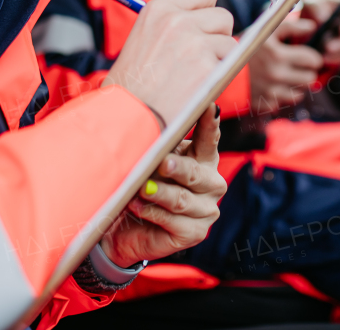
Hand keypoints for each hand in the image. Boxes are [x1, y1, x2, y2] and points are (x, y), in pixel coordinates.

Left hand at [100, 105, 226, 265]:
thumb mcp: (150, 161)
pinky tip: (136, 206)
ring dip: (159, 193)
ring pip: (181, 200)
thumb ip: (155, 144)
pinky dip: (152, 212)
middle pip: (195, 173)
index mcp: (204, 159)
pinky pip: (173, 222)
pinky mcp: (195, 233)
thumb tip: (140, 118)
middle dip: (178, 168)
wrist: (127, 229)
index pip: (209, 139)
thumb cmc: (142, 185)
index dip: (209, 124)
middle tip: (163, 163)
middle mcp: (212, 184)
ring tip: (141, 188)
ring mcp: (206, 210)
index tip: (208, 107)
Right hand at [103, 0, 235, 125]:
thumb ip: (171, 24)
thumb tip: (202, 18)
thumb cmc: (130, 87)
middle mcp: (176, 20)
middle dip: (216, 37)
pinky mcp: (207, 67)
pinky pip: (232, 64)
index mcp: (158, 9)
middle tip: (196, 60)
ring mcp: (194, 42)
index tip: (200, 28)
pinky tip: (199, 88)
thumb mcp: (142, 39)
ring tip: (194, 77)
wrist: (124, 119)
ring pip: (230, 42)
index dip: (207, 10)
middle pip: (223, 16)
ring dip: (220, 60)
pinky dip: (221, 77)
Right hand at [247, 14, 321, 114]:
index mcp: (279, 54)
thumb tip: (313, 26)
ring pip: (299, 94)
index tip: (309, 57)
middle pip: (310, 79)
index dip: (313, 58)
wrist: (219, 66)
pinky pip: (283, 103)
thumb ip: (291, 26)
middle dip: (307, 72)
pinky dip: (281, 96)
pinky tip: (274, 86)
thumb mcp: (266, 30)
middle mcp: (276, 74)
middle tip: (299, 67)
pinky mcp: (263, 103)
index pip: (312, 60)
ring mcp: (269, 91)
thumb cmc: (245, 45)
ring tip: (287, 76)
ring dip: (296, 86)